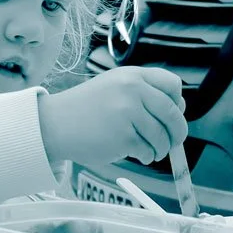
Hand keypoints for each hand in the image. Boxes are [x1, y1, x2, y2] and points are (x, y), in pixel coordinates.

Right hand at [38, 66, 187, 169]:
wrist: (55, 124)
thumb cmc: (85, 108)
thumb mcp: (114, 86)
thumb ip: (143, 92)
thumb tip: (177, 111)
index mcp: (133, 75)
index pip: (173, 85)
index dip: (178, 103)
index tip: (173, 115)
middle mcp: (133, 89)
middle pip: (173, 113)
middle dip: (177, 132)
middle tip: (174, 142)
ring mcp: (128, 112)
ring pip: (162, 136)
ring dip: (161, 148)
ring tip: (152, 151)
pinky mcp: (123, 135)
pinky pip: (148, 150)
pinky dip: (147, 156)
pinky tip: (139, 155)